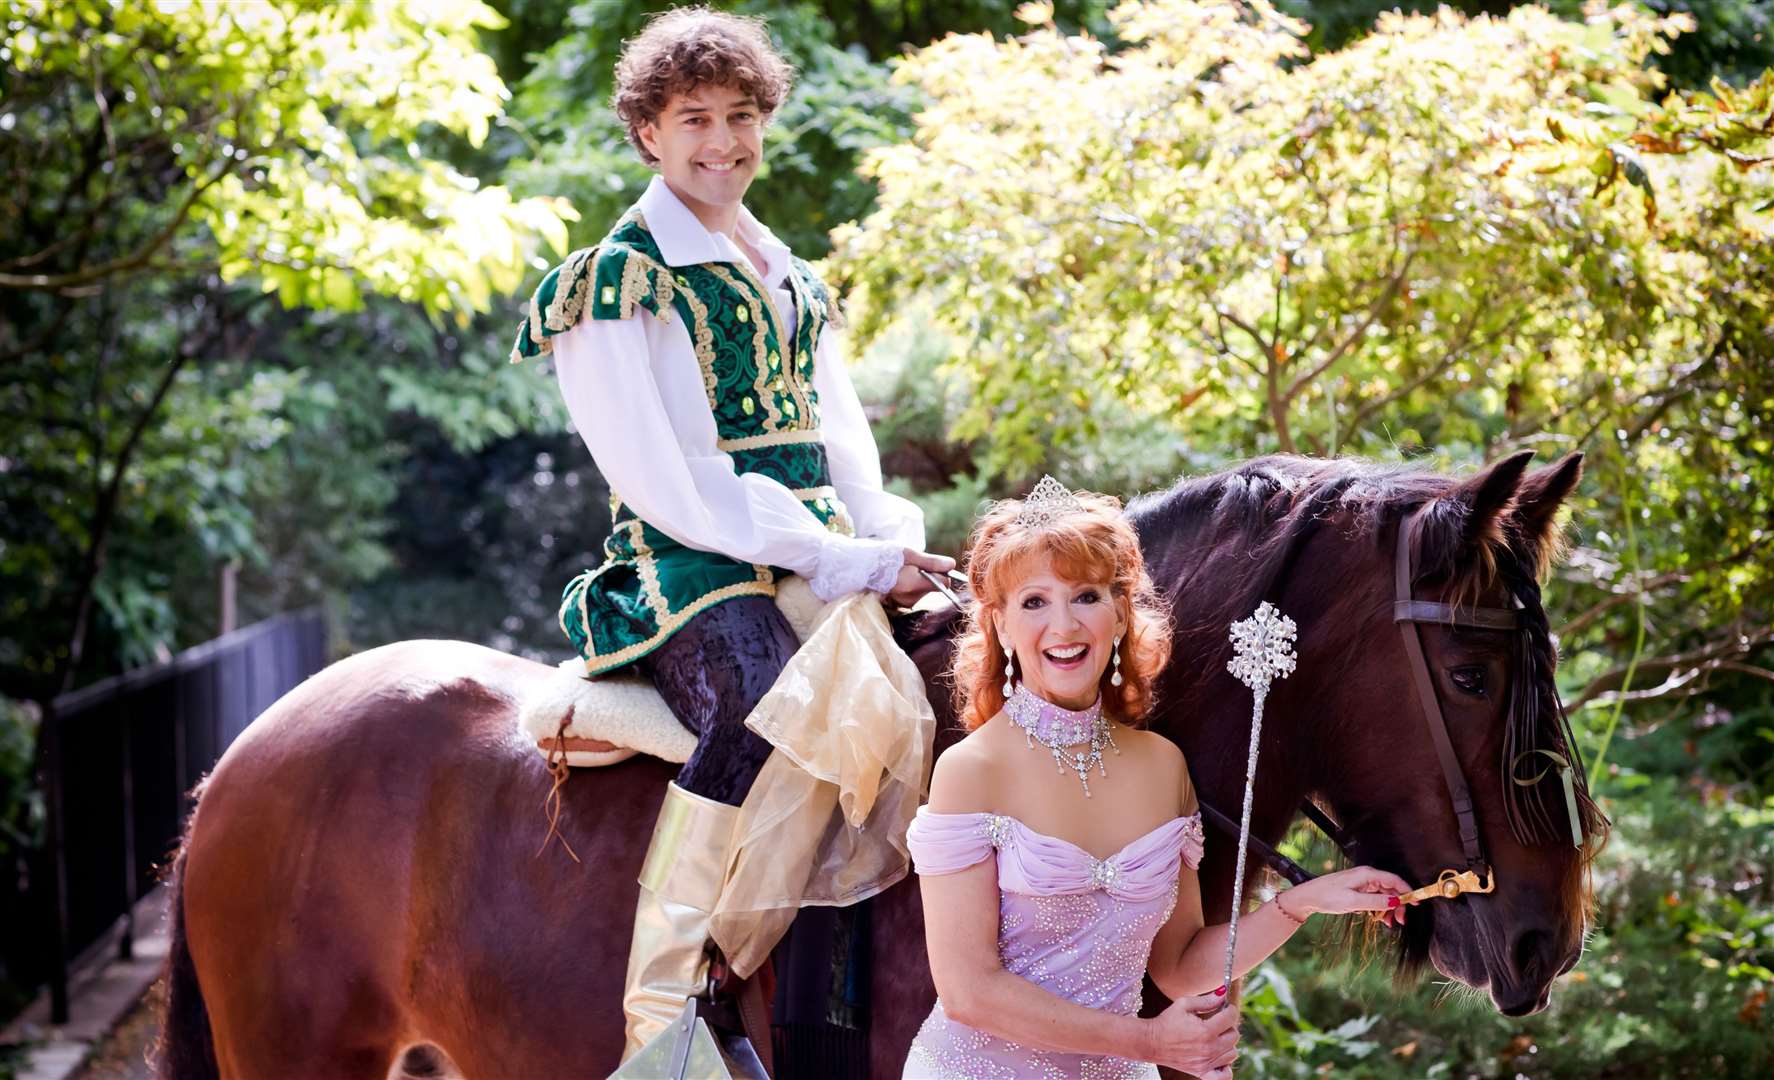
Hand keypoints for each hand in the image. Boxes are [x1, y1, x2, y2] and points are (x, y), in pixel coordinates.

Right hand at [885, 549, 956, 607]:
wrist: (862, 567)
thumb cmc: (886, 557)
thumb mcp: (909, 554)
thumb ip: (931, 562)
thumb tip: (952, 564)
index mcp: (914, 585)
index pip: (944, 583)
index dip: (942, 571)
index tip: (933, 563)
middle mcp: (911, 598)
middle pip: (935, 586)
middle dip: (930, 575)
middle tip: (913, 565)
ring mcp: (906, 603)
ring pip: (926, 590)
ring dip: (920, 580)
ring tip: (904, 570)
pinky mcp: (901, 604)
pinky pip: (916, 594)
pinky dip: (912, 585)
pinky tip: (900, 578)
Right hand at [1145, 992, 1238, 1076]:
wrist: (1151, 1042)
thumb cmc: (1167, 1021)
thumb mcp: (1184, 1004)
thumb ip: (1207, 1000)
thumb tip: (1224, 993)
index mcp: (1205, 1030)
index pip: (1231, 1018)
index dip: (1230, 1009)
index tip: (1226, 1007)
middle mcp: (1209, 1048)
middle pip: (1234, 1036)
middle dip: (1228, 1025)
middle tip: (1217, 1022)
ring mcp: (1206, 1063)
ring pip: (1232, 1053)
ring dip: (1227, 1044)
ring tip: (1215, 1038)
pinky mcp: (1202, 1072)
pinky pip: (1225, 1075)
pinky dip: (1225, 1067)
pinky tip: (1218, 1057)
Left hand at [1290, 865, 1412, 926]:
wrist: (1309, 897)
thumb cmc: (1328, 896)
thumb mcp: (1353, 902)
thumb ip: (1375, 902)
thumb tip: (1395, 902)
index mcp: (1367, 874)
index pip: (1394, 880)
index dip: (1408, 891)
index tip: (1417, 903)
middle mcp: (1367, 876)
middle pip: (1391, 889)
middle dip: (1398, 905)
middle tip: (1400, 921)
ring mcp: (1362, 883)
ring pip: (1384, 896)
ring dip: (1389, 909)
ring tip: (1388, 923)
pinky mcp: (1358, 890)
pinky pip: (1375, 899)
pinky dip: (1379, 909)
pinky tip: (1379, 919)